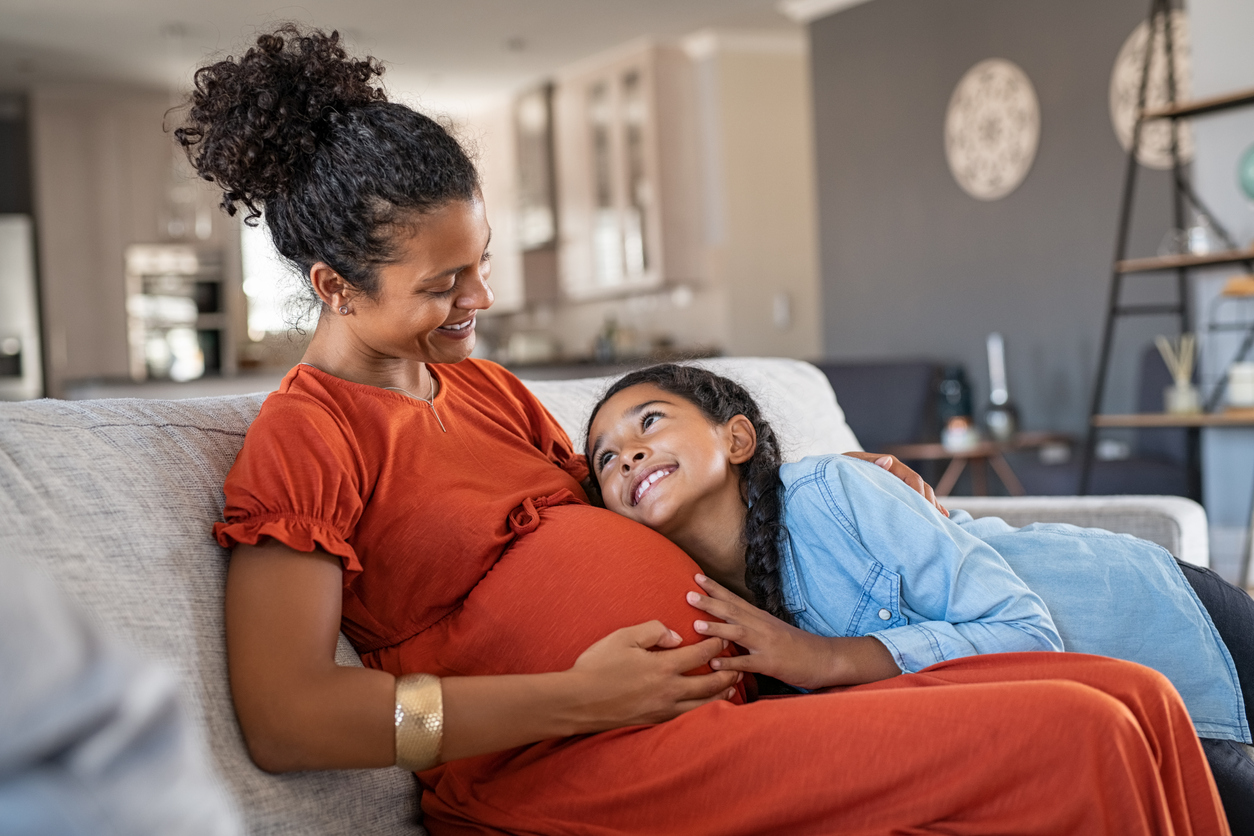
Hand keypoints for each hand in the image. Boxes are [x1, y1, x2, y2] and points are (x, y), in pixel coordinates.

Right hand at [565, 620, 740, 731]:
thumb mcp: (622, 637)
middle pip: (710, 682)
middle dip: (728, 672)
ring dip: (721, 693)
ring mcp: (664, 709)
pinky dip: (704, 709)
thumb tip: (675, 636)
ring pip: (704, 703)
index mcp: (663, 666)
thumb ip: (653, 631)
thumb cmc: (597, 666)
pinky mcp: (656, 721)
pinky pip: (688, 716)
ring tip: (732, 686)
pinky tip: (706, 706)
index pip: (701, 654)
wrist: (578, 702)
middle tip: (739, 664)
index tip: (724, 636)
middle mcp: (669, 690)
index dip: (716, 644)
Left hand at [688, 575, 900, 689]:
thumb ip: (750, 626)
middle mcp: (762, 626)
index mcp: (760, 618)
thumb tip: (728, 624)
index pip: (734, 599)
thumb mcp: (771, 631)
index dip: (715, 588)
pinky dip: (731, 663)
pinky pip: (748, 663)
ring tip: (696, 624)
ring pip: (738, 633)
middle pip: (732, 610)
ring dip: (717, 628)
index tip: (695, 576)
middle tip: (687, 593)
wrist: (825, 658)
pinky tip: (715, 664)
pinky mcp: (771, 663)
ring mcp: (766, 644)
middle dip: (709, 601)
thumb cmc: (796, 646)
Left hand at [843, 451, 947, 516]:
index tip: (924, 509)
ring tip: (941, 521)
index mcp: (888, 465)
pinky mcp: (893, 491)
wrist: (830, 475)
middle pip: (920, 486)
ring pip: (920, 493)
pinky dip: (925, 507)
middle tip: (935, 520)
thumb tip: (887, 461)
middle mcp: (895, 472)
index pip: (911, 478)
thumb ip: (869, 464)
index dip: (919, 493)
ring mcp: (895, 482)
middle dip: (929, 502)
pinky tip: (938, 517)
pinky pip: (913, 498)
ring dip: (930, 505)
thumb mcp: (850, 465)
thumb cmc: (838, 470)